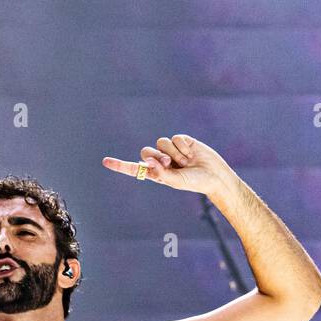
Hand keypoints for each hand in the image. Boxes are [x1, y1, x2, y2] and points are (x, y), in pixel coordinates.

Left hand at [102, 133, 238, 199]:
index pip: (135, 168)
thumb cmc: (195, 182)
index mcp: (156, 173)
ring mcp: (171, 150)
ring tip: (185, 161)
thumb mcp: (176, 181)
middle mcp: (161, 160)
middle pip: (146, 151)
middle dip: (157, 157)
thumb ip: (161, 173)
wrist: (215, 176)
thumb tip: (148, 162)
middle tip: (170, 164)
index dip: (120, 165)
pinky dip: (183, 146)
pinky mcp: (182, 141)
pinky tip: (191, 153)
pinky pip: (175, 138)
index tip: (105, 162)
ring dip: (173, 153)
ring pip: (161, 142)